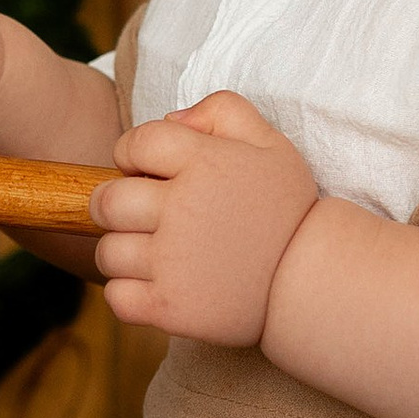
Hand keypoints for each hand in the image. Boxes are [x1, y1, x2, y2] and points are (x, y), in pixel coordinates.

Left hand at [91, 94, 320, 342]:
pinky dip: (127, 293)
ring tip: (155, 252)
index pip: (134, 144)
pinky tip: (155, 284)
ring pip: (108, 251)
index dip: (132, 155)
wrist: (312, 280)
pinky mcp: (170, 307)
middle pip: (106, 201)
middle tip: (142, 215)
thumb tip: (169, 118)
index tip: (149, 173)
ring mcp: (173, 263)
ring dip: (123, 250)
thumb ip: (222, 110)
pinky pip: (117, 297)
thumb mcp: (270, 144)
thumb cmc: (286, 210)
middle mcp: (183, 210)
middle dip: (115, 204)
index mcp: (204, 163)